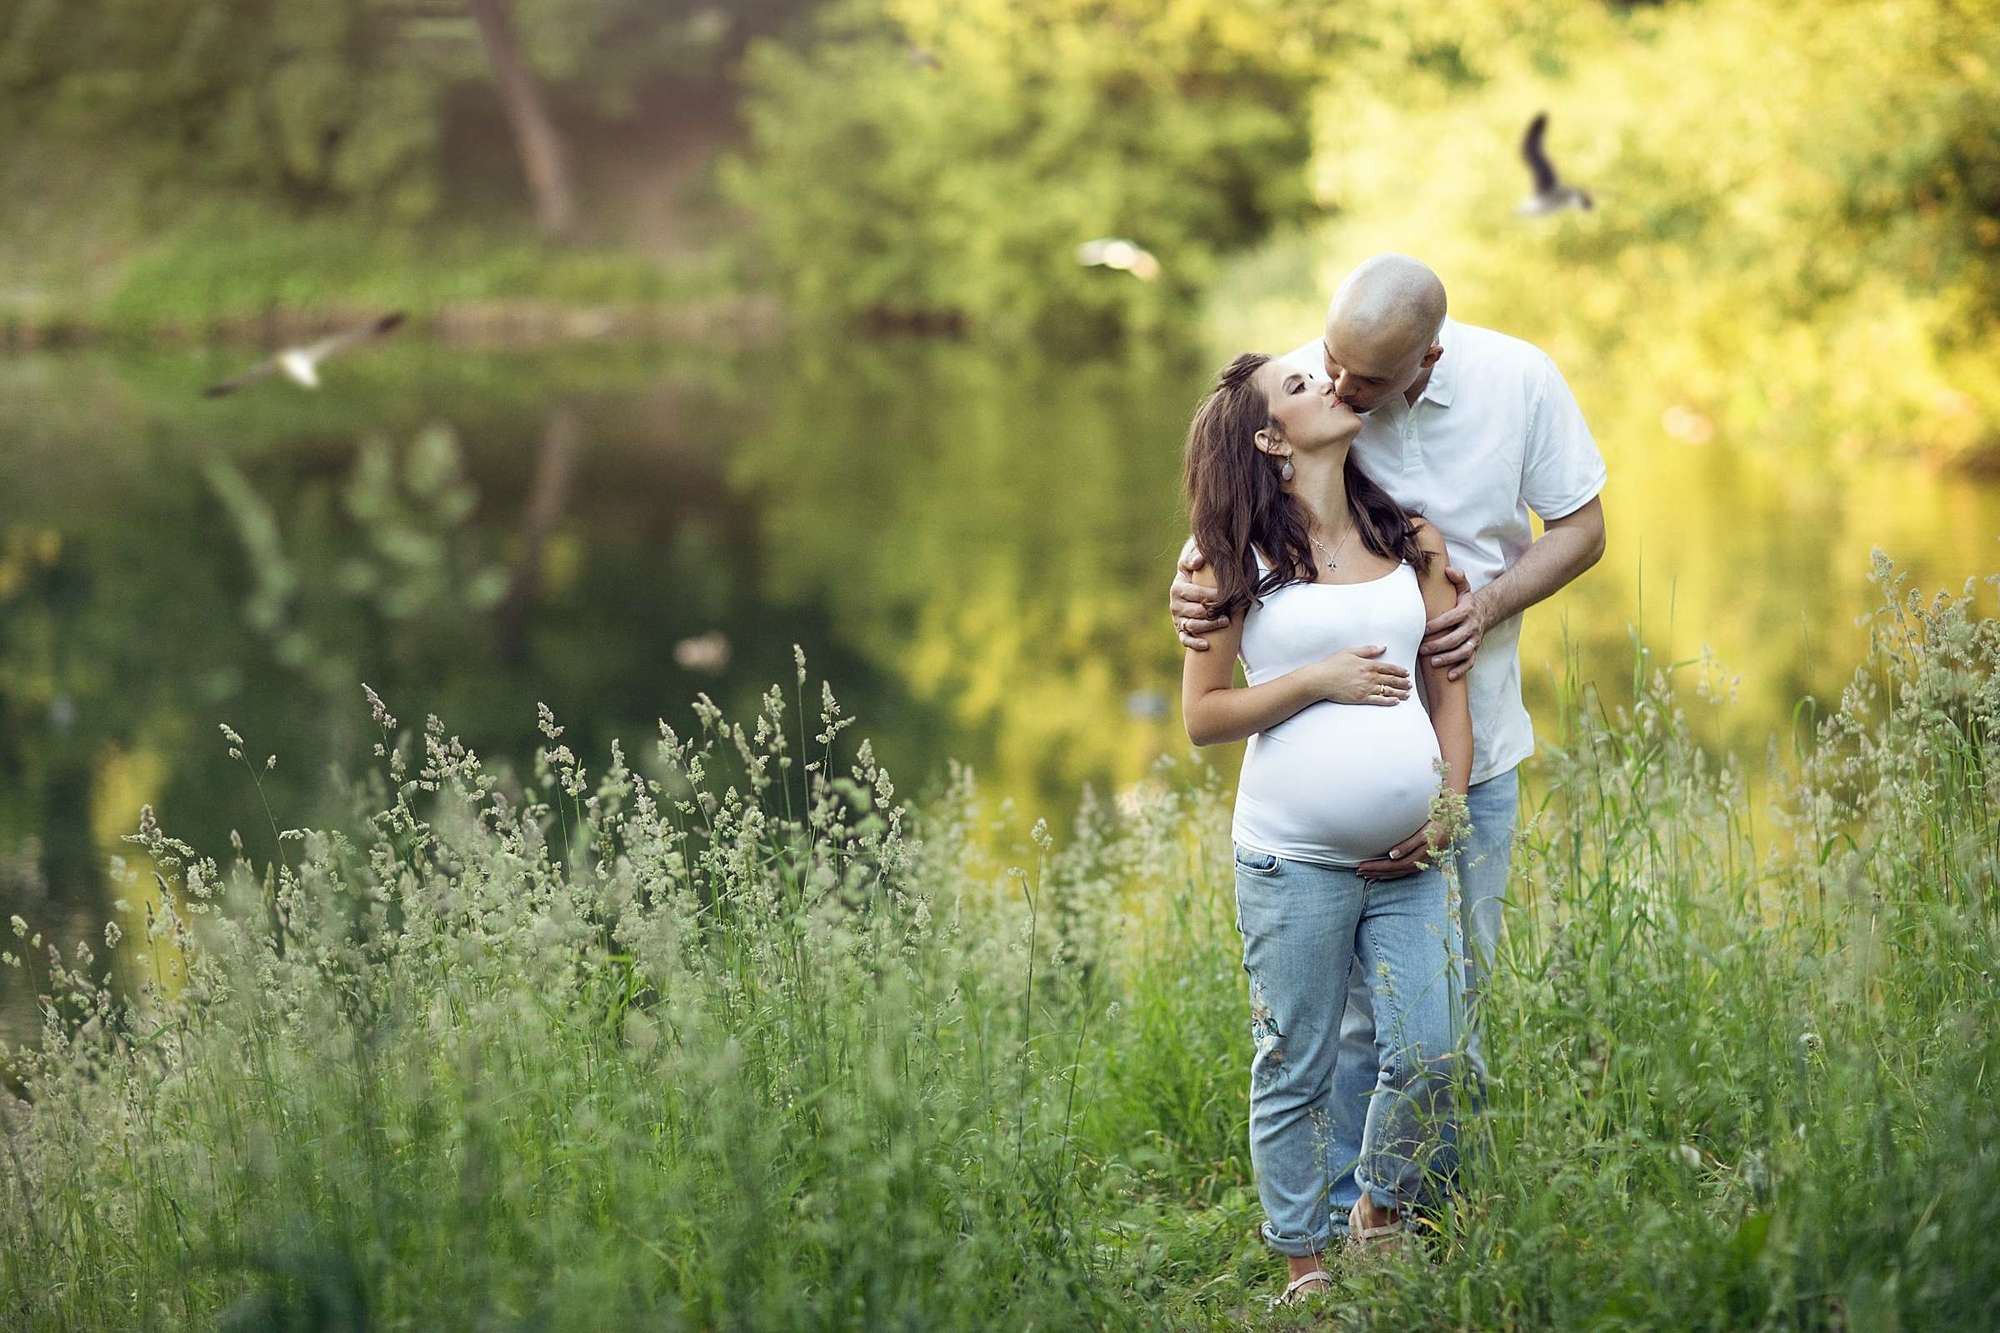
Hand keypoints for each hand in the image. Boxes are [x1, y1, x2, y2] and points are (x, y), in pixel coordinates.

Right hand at [1171, 542, 1229, 649]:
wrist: (1189, 585)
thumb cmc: (1195, 573)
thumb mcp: (1191, 563)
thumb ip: (1194, 558)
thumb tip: (1199, 560)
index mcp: (1177, 588)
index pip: (1196, 593)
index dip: (1213, 594)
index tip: (1228, 594)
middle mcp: (1175, 605)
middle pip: (1196, 611)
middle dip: (1214, 612)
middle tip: (1230, 611)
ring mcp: (1177, 619)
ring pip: (1192, 626)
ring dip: (1209, 626)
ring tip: (1225, 622)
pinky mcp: (1180, 630)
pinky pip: (1185, 640)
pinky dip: (1194, 643)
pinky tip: (1206, 645)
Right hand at [1306, 645, 1410, 704]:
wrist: (1321, 679)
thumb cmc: (1333, 665)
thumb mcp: (1350, 652)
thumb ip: (1368, 650)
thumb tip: (1383, 647)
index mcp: (1368, 665)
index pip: (1389, 668)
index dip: (1399, 670)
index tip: (1406, 673)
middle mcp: (1370, 677)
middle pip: (1391, 680)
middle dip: (1403, 682)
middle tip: (1410, 684)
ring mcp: (1366, 688)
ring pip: (1388, 691)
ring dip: (1399, 692)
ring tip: (1407, 694)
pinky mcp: (1361, 698)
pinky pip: (1379, 700)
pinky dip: (1389, 701)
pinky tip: (1396, 701)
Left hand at [1356, 820, 1440, 879]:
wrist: (1454, 817)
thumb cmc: (1438, 821)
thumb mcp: (1424, 832)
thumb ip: (1409, 844)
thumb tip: (1392, 856)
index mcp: (1419, 855)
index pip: (1394, 865)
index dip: (1378, 867)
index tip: (1362, 866)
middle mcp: (1421, 860)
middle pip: (1395, 870)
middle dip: (1376, 871)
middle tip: (1359, 872)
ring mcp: (1423, 860)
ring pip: (1399, 871)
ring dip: (1382, 873)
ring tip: (1366, 874)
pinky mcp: (1423, 857)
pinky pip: (1404, 868)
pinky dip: (1392, 872)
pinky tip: (1383, 872)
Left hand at [1420, 566, 1484, 680]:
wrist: (1484, 613)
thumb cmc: (1466, 601)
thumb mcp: (1463, 588)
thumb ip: (1457, 578)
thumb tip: (1447, 570)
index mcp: (1467, 611)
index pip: (1452, 618)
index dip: (1438, 624)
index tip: (1424, 629)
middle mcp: (1472, 626)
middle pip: (1456, 638)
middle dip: (1439, 644)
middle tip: (1422, 649)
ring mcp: (1474, 640)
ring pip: (1464, 652)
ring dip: (1449, 658)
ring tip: (1433, 663)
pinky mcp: (1475, 650)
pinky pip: (1470, 662)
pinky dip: (1461, 670)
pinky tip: (1449, 677)